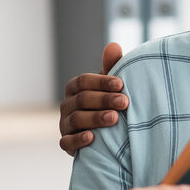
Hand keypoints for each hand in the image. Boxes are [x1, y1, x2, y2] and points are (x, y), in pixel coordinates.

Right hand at [59, 42, 126, 156]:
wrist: (106, 136)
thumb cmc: (108, 104)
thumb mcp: (111, 86)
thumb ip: (111, 67)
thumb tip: (113, 46)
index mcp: (75, 88)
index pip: (83, 81)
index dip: (101, 82)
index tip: (121, 84)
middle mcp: (67, 105)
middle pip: (82, 99)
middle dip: (104, 100)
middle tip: (124, 102)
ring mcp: (65, 124)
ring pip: (76, 119)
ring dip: (95, 118)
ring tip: (115, 118)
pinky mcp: (67, 143)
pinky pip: (67, 142)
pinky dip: (78, 140)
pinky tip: (92, 138)